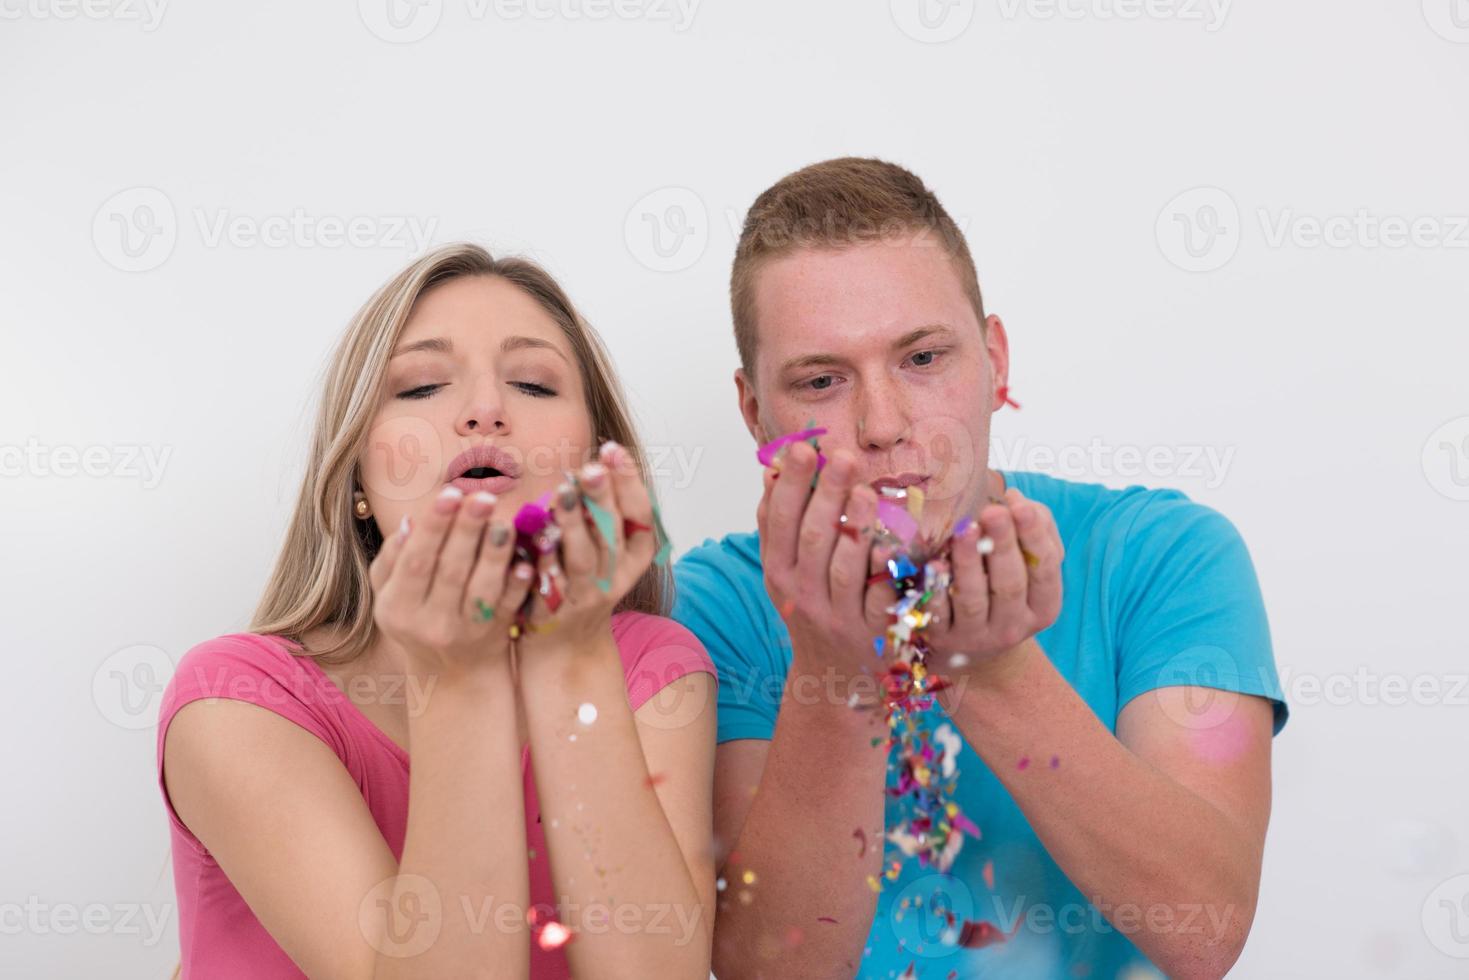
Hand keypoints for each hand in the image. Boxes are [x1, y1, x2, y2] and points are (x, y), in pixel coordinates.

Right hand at [370, 484, 535, 681]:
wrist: (451, 673)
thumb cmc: (417, 617)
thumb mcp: (391, 594)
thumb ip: (393, 559)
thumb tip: (408, 522)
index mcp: (397, 607)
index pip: (415, 561)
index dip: (433, 527)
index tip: (450, 492)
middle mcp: (429, 622)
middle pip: (450, 570)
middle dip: (467, 530)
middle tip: (482, 497)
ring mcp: (465, 632)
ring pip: (481, 589)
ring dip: (494, 554)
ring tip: (504, 522)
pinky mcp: (495, 635)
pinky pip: (508, 608)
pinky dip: (517, 586)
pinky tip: (527, 562)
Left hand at [518, 441, 657, 652]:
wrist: (565, 641)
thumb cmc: (581, 576)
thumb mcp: (602, 543)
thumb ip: (602, 508)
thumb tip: (600, 456)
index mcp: (635, 555)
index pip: (640, 513)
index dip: (629, 481)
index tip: (612, 448)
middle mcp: (616, 575)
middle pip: (612, 532)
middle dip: (603, 497)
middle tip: (590, 467)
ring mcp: (587, 595)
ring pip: (583, 556)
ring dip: (573, 524)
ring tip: (564, 492)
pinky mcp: (557, 609)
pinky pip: (549, 581)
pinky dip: (543, 557)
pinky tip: (533, 534)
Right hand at [757, 443, 883, 679]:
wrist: (835, 676)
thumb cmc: (813, 606)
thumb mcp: (786, 571)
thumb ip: (777, 524)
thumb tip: (771, 470)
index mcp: (781, 574)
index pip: (781, 522)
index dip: (792, 485)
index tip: (803, 447)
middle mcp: (805, 596)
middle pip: (813, 539)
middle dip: (828, 495)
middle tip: (844, 456)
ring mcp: (840, 616)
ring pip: (845, 570)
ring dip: (857, 529)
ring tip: (868, 492)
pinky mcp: (874, 633)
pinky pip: (882, 598)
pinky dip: (887, 572)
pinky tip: (896, 543)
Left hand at [867, 487, 1062, 681]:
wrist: (970, 643)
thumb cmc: (1001, 585)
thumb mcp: (1025, 561)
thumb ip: (1031, 527)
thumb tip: (1015, 498)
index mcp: (1043, 605)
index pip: (1044, 569)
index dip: (1034, 537)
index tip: (1020, 507)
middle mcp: (1013, 626)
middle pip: (1010, 584)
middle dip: (1002, 545)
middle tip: (992, 511)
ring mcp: (976, 637)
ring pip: (973, 599)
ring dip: (969, 562)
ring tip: (965, 529)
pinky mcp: (942, 639)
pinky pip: (938, 615)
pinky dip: (936, 590)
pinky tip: (933, 565)